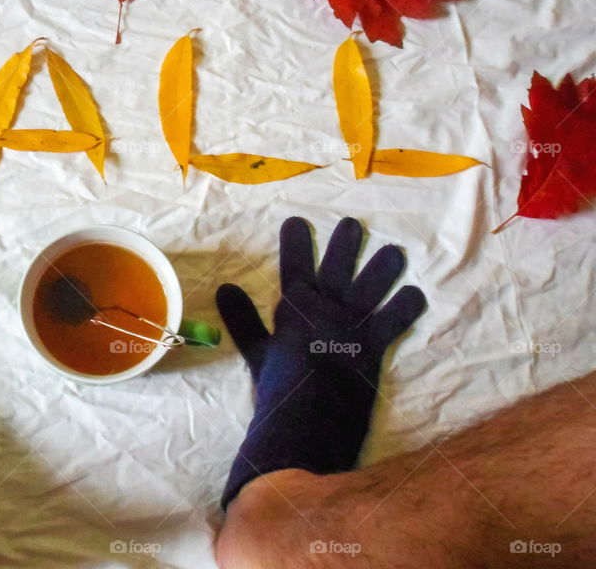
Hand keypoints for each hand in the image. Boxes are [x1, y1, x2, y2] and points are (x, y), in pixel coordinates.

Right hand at [216, 217, 424, 507]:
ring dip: (384, 266)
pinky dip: (407, 306)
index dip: (296, 240)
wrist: (308, 417)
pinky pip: (398, 318)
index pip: (294, 264)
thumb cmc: (278, 387)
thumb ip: (243, 319)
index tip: (297, 220)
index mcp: (294, 306)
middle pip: (338, 264)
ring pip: (373, 284)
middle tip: (352, 224)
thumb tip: (223, 288)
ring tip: (394, 252)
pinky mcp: (376, 343)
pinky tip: (414, 295)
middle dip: (346, 242)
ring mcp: (353, 323)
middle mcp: (326, 306)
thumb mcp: (255, 351)